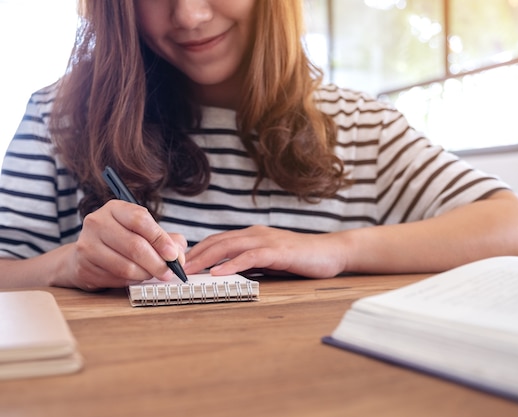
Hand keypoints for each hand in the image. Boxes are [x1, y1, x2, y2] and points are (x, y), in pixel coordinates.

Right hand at [67, 200, 186, 290]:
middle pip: (135, 246)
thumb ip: (167, 239)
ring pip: (126, 267)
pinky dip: (131, 282)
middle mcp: (97, 223)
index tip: (173, 254)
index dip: (160, 239)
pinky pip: (116, 279)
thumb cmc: (123, 240)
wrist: (87, 255)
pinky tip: (134, 277)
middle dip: (157, 263)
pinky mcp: (84, 267)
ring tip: (151, 274)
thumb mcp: (144, 231)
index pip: (140, 220)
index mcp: (115, 208)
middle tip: (169, 272)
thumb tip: (178, 256)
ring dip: (146, 275)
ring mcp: (87, 245)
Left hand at [184, 225, 347, 277]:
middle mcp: (256, 234)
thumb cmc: (301, 258)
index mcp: (252, 235)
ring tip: (190, 270)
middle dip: (195, 254)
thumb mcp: (270, 261)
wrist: (331, 252)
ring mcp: (267, 241)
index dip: (198, 250)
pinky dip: (232, 264)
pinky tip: (219, 272)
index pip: (218, 240)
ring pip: (229, 246)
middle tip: (175, 267)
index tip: (180, 264)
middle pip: (218, 241)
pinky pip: (251, 257)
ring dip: (207, 258)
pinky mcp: (278, 251)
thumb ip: (250, 263)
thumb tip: (226, 274)